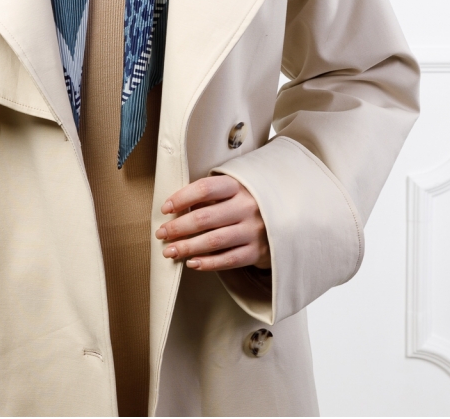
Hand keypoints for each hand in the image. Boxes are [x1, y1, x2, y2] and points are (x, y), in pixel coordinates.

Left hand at [155, 174, 270, 270]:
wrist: (288, 218)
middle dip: (178, 227)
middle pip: (204, 218)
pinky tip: (192, 263)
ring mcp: (253, 230)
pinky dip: (208, 263)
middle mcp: (246, 207)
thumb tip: (176, 209)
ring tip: (169, 251)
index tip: (165, 208)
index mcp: (238, 186)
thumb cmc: (248, 202)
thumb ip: (211, 196)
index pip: (204, 189)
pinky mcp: (257, 252)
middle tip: (161, 234)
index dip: (181, 198)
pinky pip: (229, 260)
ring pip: (214, 241)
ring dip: (187, 247)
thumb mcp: (234, 190)